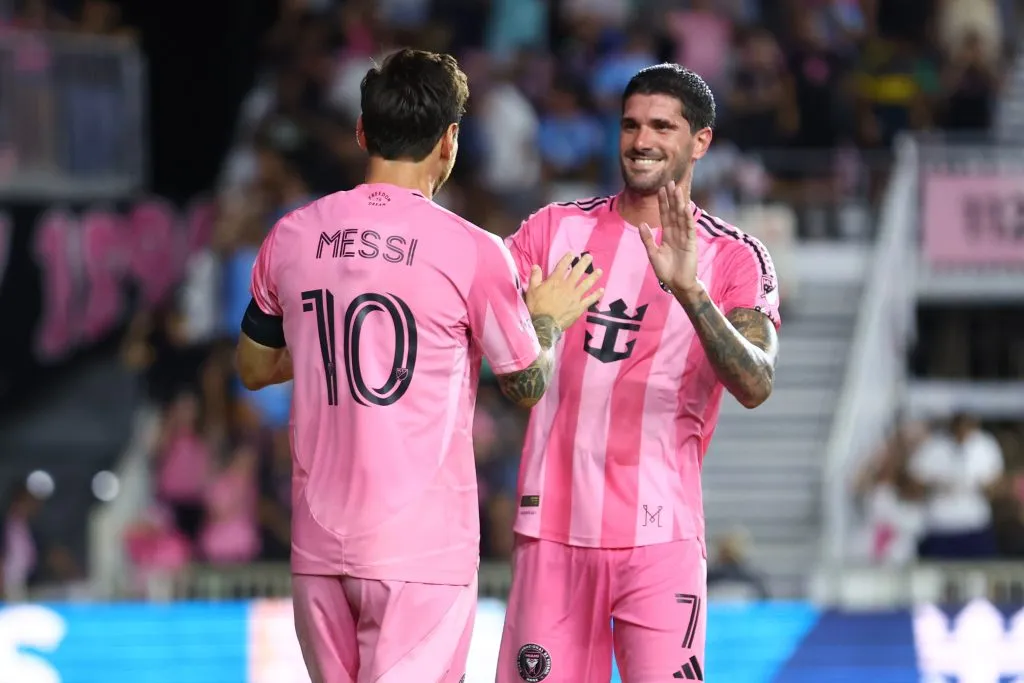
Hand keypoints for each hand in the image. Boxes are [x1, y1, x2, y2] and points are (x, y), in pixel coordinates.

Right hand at [525, 252, 603, 330]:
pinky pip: (590, 300)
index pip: (562, 266)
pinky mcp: (579, 307)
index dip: (567, 259)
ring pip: (586, 284)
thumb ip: (534, 277)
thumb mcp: (531, 290)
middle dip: (584, 263)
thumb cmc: (536, 307)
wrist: (545, 324)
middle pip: (577, 272)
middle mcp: (567, 286)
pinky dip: (596, 295)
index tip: (572, 253)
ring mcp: (575, 296)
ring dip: (593, 277)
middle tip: (590, 257)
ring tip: (600, 271)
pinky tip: (602, 290)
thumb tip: (535, 265)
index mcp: (555, 281)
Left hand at [638, 180, 700, 299]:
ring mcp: (685, 237)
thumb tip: (641, 224)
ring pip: (682, 217)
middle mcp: (677, 233)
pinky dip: (688, 218)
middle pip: (674, 212)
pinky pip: (689, 228)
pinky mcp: (691, 243)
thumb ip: (648, 239)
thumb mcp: (653, 254)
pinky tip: (685, 208)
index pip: (665, 215)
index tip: (660, 189)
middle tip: (670, 182)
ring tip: (678, 190)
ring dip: (680, 203)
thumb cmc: (666, 271)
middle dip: (671, 198)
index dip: (663, 202)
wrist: (677, 284)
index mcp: (667, 235)